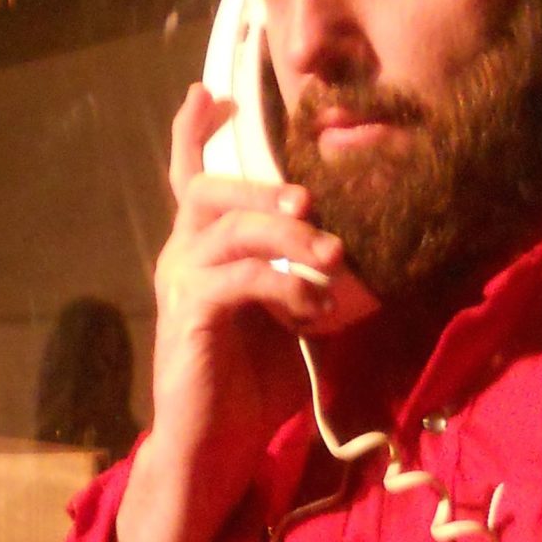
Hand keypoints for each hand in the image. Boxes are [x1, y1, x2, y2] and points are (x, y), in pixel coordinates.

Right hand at [115, 83, 361, 541]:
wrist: (217, 449)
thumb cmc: (254, 387)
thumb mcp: (296, 319)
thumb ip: (313, 278)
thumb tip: (361, 251)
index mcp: (203, 253)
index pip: (188, 179)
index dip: (194, 132)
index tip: (214, 92)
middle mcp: (181, 260)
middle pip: (208, 192)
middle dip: (264, 189)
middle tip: (310, 202)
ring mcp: (180, 288)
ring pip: (226, 228)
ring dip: (285, 235)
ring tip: (330, 257)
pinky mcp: (188, 320)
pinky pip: (235, 280)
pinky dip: (281, 285)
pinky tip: (310, 307)